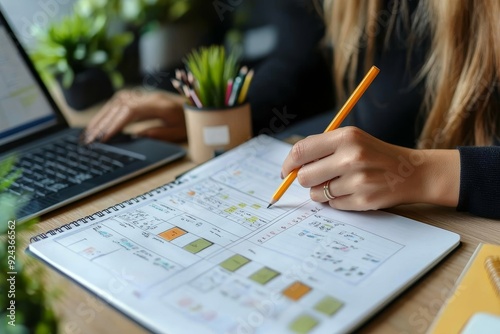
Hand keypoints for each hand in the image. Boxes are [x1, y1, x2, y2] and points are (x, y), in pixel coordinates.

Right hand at [83, 89, 185, 143]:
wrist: (197, 106)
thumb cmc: (189, 121)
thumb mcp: (177, 132)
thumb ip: (157, 134)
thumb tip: (134, 136)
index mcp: (159, 104)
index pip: (130, 111)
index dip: (116, 123)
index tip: (104, 137)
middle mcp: (148, 96)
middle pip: (119, 105)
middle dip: (102, 122)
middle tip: (89, 138)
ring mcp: (143, 95)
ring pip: (116, 102)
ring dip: (102, 116)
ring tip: (89, 133)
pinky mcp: (140, 97)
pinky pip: (119, 102)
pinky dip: (108, 112)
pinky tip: (99, 123)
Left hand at [281, 126, 459, 209]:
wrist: (412, 172)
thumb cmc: (375, 154)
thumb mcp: (352, 140)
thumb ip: (322, 149)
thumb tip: (291, 168)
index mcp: (345, 137)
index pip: (301, 151)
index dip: (288, 164)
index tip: (287, 171)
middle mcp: (352, 157)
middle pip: (304, 177)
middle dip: (306, 180)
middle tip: (319, 178)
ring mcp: (359, 181)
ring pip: (317, 194)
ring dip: (322, 192)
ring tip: (340, 184)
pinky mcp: (364, 200)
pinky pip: (333, 205)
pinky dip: (338, 201)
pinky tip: (353, 192)